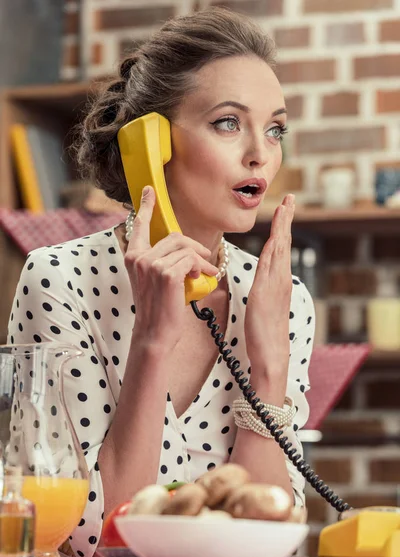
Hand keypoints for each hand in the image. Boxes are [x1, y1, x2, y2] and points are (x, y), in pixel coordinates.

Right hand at [124, 186, 218, 348]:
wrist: (154, 333)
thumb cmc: (158, 309)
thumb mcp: (154, 281)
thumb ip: (162, 262)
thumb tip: (185, 250)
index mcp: (133, 257)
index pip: (139, 226)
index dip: (147, 207)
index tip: (149, 191)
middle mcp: (139, 258)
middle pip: (175, 236)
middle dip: (195, 247)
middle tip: (206, 260)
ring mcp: (151, 265)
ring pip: (185, 248)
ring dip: (201, 260)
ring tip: (206, 273)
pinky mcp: (166, 274)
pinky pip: (191, 260)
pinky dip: (202, 268)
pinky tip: (204, 277)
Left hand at [244, 194, 294, 391]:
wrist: (271, 354)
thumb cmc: (264, 334)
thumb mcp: (261, 305)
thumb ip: (262, 289)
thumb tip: (260, 280)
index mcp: (277, 281)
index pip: (278, 248)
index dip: (281, 227)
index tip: (284, 208)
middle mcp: (280, 280)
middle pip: (282, 243)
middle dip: (286, 219)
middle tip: (290, 198)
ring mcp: (276, 286)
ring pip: (279, 250)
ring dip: (282, 227)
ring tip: (285, 207)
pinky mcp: (267, 293)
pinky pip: (271, 266)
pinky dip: (274, 249)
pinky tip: (275, 236)